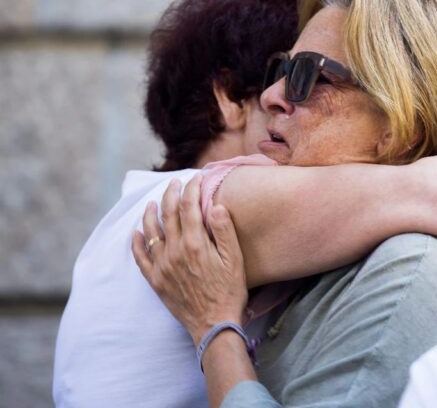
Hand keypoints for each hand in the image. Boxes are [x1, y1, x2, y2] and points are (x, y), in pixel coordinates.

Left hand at [131, 175, 247, 345]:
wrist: (213, 324)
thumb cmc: (229, 291)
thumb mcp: (234, 259)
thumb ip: (224, 230)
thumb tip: (215, 205)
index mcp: (194, 243)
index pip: (189, 206)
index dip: (191, 188)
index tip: (196, 177)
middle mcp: (174, 251)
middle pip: (168, 214)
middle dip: (171, 194)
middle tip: (174, 182)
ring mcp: (162, 266)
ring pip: (150, 231)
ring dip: (150, 213)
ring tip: (152, 202)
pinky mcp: (156, 280)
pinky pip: (140, 257)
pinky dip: (137, 242)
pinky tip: (136, 233)